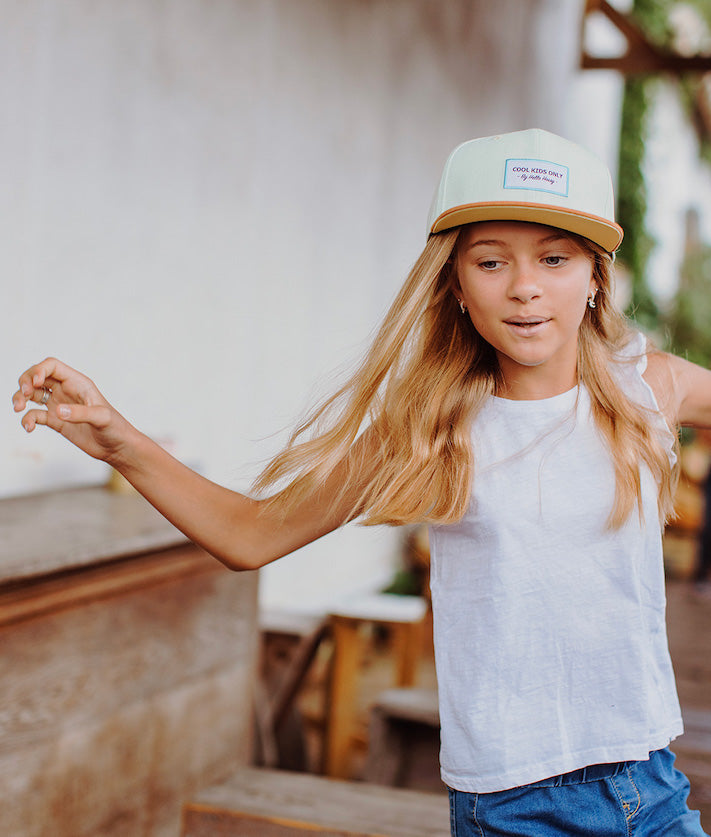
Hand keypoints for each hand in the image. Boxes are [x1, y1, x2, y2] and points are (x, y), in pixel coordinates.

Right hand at [12, 357, 135, 464]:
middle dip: (25, 381)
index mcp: (78, 383)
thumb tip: (58, 411)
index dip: (39, 370)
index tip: (34, 383)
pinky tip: (29, 428)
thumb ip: (81, 413)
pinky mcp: (56, 422)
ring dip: (20, 398)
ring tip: (18, 408)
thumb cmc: (116, 428)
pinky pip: (35, 415)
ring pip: (33, 394)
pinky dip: (27, 419)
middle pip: (38, 376)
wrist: (118, 448)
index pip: (52, 366)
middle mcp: (67, 391)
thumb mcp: (102, 418)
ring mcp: (60, 406)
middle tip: (23, 395)